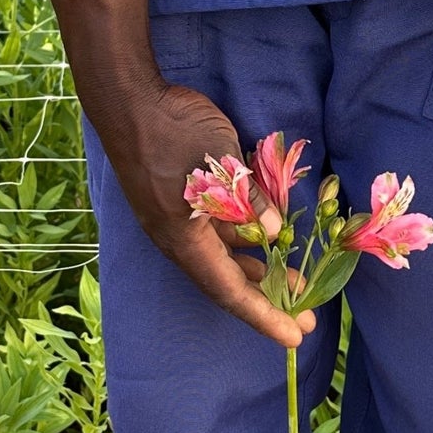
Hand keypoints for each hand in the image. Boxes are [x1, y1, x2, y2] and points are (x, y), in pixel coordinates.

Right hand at [96, 80, 315, 348]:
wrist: (126, 97)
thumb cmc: (172, 129)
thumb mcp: (220, 164)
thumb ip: (248, 201)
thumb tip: (272, 233)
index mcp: (185, 241)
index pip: (230, 292)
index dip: (264, 316)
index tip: (295, 336)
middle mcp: (179, 241)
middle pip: (227, 283)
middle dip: (268, 300)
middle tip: (306, 316)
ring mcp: (176, 222)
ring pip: (223, 258)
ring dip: (260, 271)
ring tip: (297, 282)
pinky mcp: (178, 203)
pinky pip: (215, 235)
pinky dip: (244, 243)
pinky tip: (268, 239)